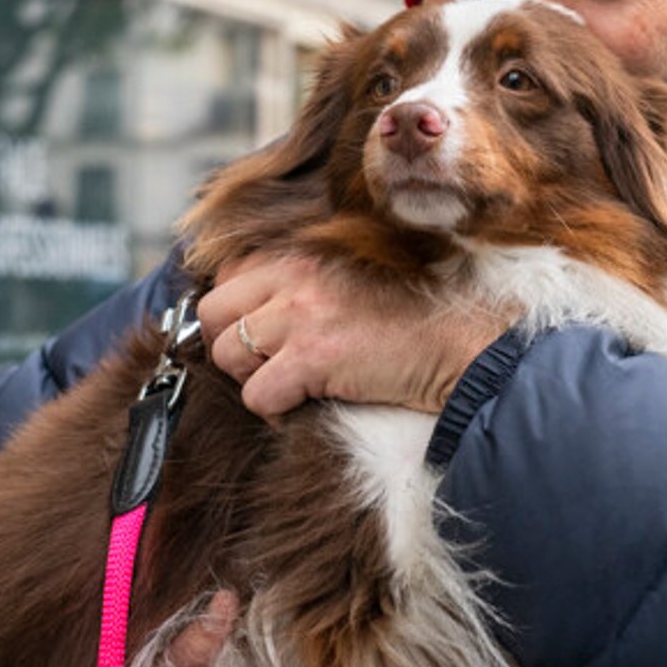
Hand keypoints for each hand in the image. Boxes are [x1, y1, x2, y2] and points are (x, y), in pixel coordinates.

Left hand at [196, 254, 509, 419]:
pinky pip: (257, 396)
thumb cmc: (406, 321)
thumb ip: (298, 286)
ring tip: (292, 385)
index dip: (235, 314)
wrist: (454, 345)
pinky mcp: (312, 357)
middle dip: (231, 347)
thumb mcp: (346, 282)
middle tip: (267, 365)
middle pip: (212, 314)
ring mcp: (300, 315)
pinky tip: (307, 404)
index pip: (225, 278)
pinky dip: (276, 411)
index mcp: (300, 255)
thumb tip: (248, 317)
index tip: (259, 337)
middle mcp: (294, 276)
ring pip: (227, 356)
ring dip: (253, 380)